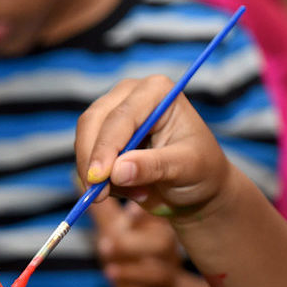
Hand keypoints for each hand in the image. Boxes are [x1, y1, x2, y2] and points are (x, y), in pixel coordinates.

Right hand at [76, 75, 234, 215]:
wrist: (197, 185)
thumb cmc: (201, 170)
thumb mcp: (186, 168)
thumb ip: (153, 166)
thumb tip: (117, 171)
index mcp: (157, 90)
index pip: (122, 116)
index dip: (106, 147)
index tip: (99, 178)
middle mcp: (131, 94)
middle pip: (93, 121)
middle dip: (92, 160)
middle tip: (97, 195)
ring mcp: (114, 112)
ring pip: (85, 139)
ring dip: (100, 174)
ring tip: (137, 194)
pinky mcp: (104, 135)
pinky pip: (87, 156)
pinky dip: (101, 180)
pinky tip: (131, 192)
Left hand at [87, 198, 182, 286]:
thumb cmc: (132, 259)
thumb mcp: (115, 229)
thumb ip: (99, 207)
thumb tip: (75, 177)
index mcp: (154, 217)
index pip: (155, 196)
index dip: (139, 190)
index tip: (119, 189)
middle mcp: (165, 233)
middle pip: (161, 213)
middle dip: (136, 217)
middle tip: (111, 221)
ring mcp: (168, 258)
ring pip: (161, 244)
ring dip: (129, 246)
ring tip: (105, 249)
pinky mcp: (164, 282)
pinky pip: (155, 274)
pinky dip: (130, 273)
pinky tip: (110, 273)